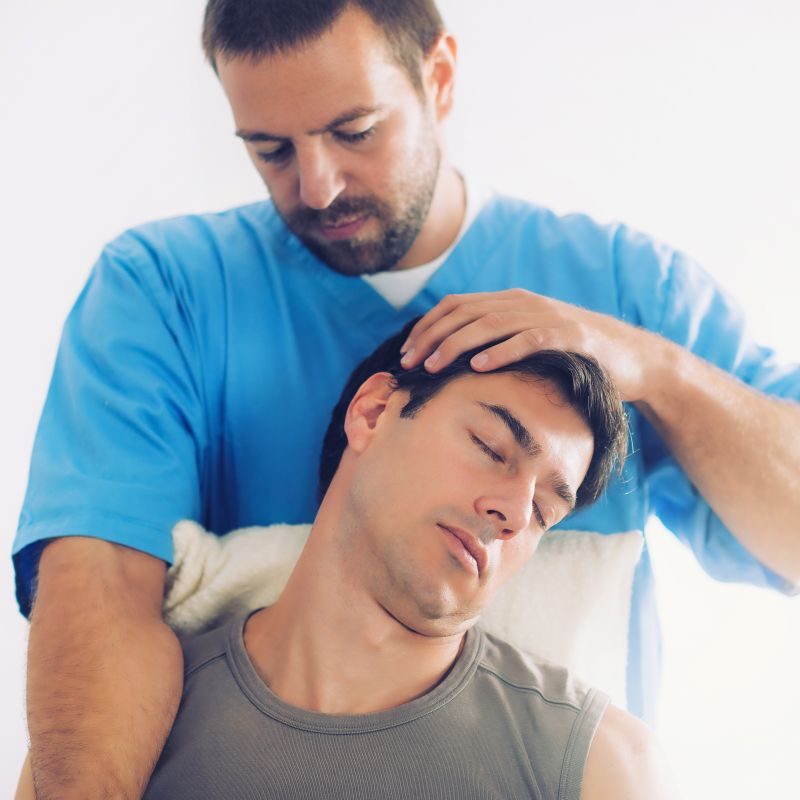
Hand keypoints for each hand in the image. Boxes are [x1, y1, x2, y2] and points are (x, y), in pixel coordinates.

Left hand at [399, 289, 661, 402]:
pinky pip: (530, 340)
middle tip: (410, 363)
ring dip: (458, 344)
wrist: (633, 357)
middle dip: (432, 337)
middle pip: (466, 313)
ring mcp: (549, 317)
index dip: (427, 326)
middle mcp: (525, 303)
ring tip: (434, 366)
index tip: (406, 351)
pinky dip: (503, 351)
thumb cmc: (573, 355)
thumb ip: (498, 341)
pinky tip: (480, 366)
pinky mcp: (571, 336)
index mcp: (511, 302)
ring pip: (492, 324)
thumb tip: (455, 362)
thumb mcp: (530, 342)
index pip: (456, 305)